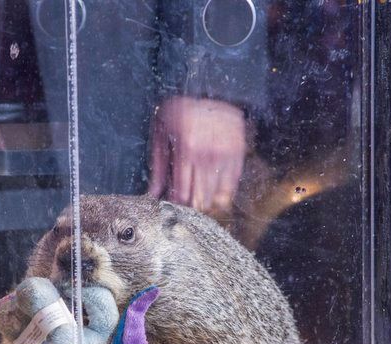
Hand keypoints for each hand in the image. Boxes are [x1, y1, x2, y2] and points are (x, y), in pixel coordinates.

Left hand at [149, 96, 246, 213]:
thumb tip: (152, 194)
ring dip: (207, 201)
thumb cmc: (180, 114)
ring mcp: (225, 154)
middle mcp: (207, 155)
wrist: (209, 89)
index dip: (178, 204)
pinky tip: (215, 191)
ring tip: (200, 199)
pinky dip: (223, 192)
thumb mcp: (161, 135)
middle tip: (187, 204)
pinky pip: (232, 184)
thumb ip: (157, 167)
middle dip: (192, 206)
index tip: (174, 205)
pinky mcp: (237, 153)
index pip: (182, 193)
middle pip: (200, 198)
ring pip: (217, 195)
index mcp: (185, 150)